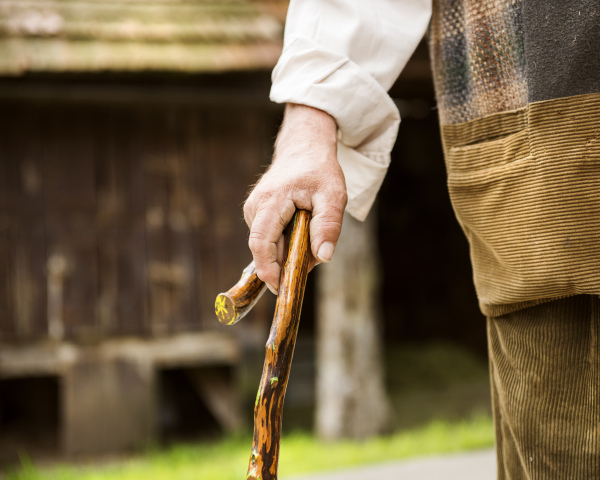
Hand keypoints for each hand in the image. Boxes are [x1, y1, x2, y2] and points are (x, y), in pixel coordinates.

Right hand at [244, 104, 346, 293]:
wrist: (303, 148)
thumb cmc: (319, 170)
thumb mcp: (333, 195)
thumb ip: (328, 226)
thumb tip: (323, 258)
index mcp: (270, 201)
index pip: (261, 243)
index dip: (268, 269)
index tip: (280, 288)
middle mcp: (255, 207)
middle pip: (264, 248)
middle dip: (285, 262)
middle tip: (311, 259)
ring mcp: (253, 211)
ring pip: (267, 245)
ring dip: (288, 251)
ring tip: (310, 236)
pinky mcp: (257, 214)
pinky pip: (269, 238)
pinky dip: (285, 243)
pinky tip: (301, 231)